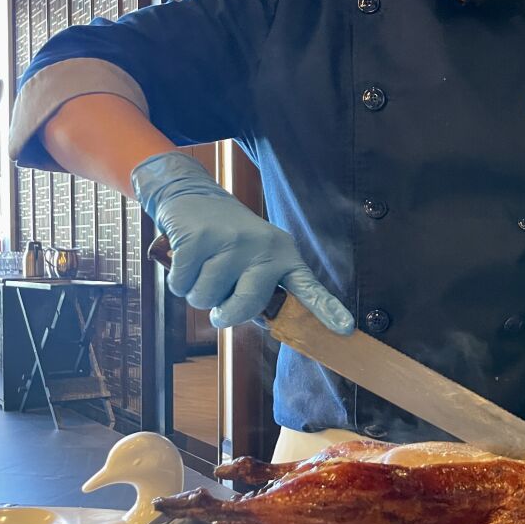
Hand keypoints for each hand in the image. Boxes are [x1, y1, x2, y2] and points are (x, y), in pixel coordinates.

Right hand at [131, 151, 354, 331]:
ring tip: (204, 267)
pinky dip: (178, 280)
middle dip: (225, 313)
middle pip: (244, 306)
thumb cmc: (226, 240)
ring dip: (197, 293)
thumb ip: (260, 292)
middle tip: (219, 302)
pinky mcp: (199, 239)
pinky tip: (186, 259)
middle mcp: (263, 248)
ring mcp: (231, 242)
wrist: (191, 195)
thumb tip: (263, 321)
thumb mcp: (253, 260)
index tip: (345, 328)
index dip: (327, 309)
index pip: (307, 287)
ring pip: (206, 299)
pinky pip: (181, 285)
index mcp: (284, 256)